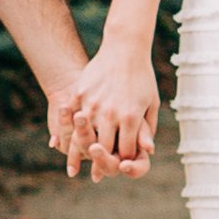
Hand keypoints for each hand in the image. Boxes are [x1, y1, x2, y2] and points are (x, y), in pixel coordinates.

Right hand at [58, 34, 158, 179]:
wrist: (125, 48)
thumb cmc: (142, 77)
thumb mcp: (151, 103)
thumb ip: (147, 129)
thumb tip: (147, 152)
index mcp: (131, 118)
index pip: (124, 152)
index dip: (123, 162)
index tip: (121, 165)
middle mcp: (110, 113)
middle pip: (102, 149)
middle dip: (101, 161)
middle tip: (99, 170)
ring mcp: (93, 103)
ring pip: (83, 136)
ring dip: (81, 150)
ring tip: (78, 162)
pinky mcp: (80, 94)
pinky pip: (73, 118)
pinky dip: (70, 130)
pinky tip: (68, 139)